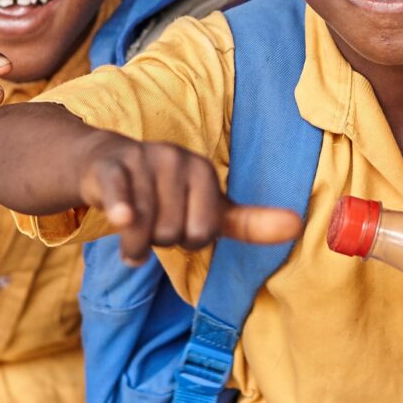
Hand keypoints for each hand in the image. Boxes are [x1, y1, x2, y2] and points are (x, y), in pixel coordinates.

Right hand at [77, 136, 303, 264]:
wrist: (104, 163)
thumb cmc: (161, 193)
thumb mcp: (207, 207)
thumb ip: (250, 222)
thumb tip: (298, 226)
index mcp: (203, 171)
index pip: (203, 232)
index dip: (188, 240)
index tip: (181, 224)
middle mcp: (176, 159)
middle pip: (171, 233)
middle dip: (158, 240)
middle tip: (151, 221)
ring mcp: (143, 161)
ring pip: (142, 227)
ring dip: (131, 242)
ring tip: (130, 225)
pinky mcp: (112, 166)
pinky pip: (120, 194)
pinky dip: (121, 209)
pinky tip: (120, 218)